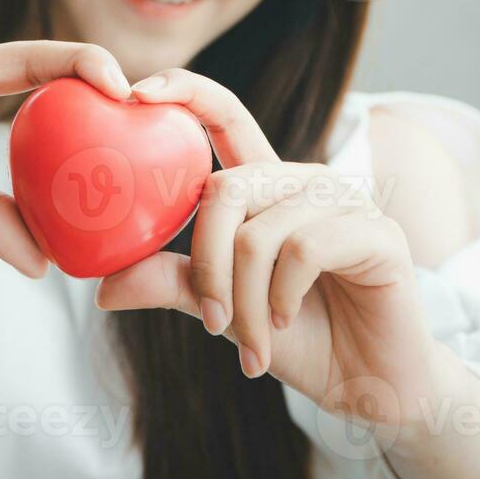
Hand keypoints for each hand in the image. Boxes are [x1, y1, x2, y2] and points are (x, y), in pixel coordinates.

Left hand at [94, 68, 441, 433]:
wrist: (368, 386)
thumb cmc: (299, 339)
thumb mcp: (224, 311)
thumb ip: (174, 284)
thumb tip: (102, 287)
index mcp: (267, 187)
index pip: (225, 118)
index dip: (185, 92)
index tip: (135, 92)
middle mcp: (306, 181)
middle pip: (227, 189)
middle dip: (206, 264)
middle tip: (208, 322)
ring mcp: (345, 202)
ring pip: (260, 232)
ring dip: (245, 300)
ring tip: (254, 344)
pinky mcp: (377, 232)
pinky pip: (304, 249)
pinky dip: (282, 298)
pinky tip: (289, 324)